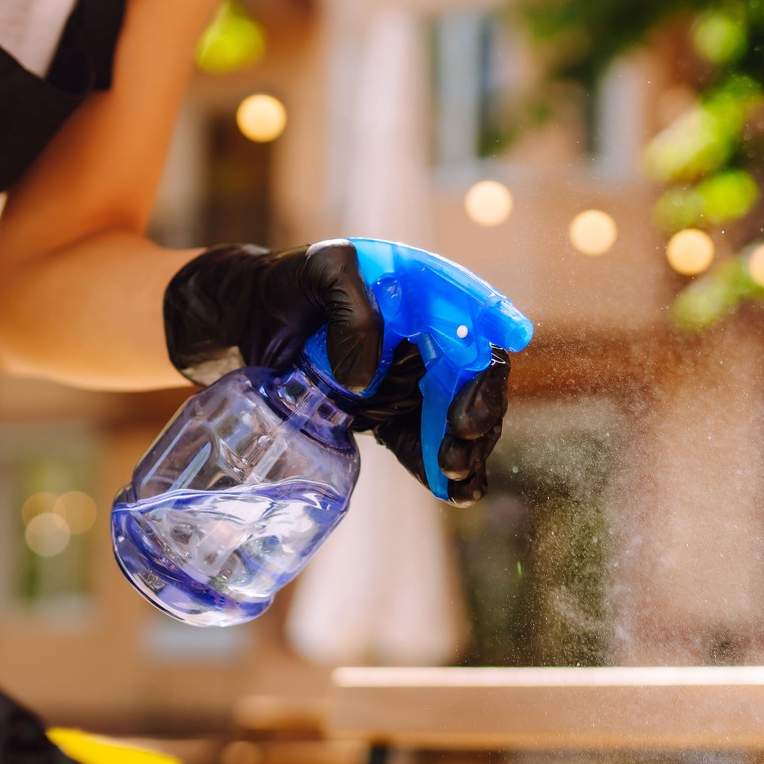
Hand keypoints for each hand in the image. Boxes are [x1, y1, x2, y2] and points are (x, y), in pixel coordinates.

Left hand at [163, 240, 512, 503]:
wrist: (251, 323)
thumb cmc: (291, 284)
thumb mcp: (321, 271)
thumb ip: (353, 313)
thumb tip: (367, 380)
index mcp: (424, 290)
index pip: (472, 308)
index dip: (496, 323)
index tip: (512, 338)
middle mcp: (430, 336)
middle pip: (474, 373)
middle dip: (480, 405)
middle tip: (464, 431)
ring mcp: (415, 379)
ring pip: (459, 416)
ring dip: (466, 445)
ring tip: (454, 469)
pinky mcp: (395, 415)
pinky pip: (426, 443)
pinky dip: (441, 469)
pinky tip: (454, 492)